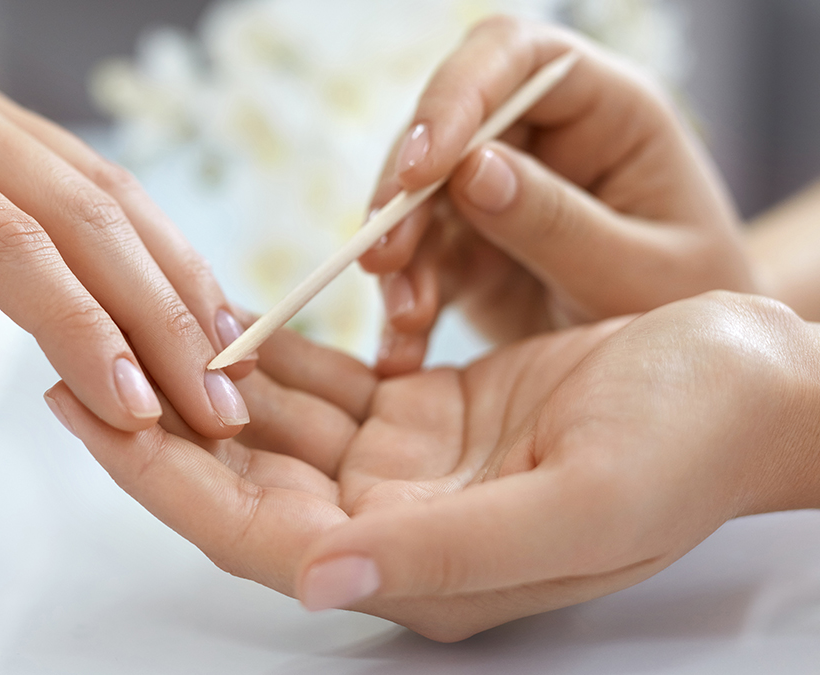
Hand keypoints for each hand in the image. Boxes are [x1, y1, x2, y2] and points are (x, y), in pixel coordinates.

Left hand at [45, 292, 819, 639]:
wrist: (750, 385)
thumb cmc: (687, 444)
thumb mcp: (582, 502)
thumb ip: (447, 551)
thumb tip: (318, 578)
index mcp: (419, 569)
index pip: (253, 532)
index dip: (160, 477)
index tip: (85, 414)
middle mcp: (396, 529)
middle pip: (243, 479)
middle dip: (158, 424)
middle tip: (75, 358)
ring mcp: (408, 470)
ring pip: (276, 427)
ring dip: (204, 380)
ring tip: (129, 325)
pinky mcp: (426, 414)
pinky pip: (325, 382)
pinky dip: (273, 349)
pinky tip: (224, 314)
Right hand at [359, 16, 754, 375]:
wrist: (679, 376)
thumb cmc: (686, 308)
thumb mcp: (638, 275)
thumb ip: (560, 224)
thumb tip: (471, 171)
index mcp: (607, 110)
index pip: (519, 59)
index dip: (459, 96)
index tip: (421, 170)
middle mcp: (543, 138)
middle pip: (447, 127)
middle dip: (405, 191)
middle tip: (383, 255)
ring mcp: (499, 190)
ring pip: (417, 197)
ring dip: (398, 256)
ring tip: (405, 319)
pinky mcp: (470, 246)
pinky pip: (417, 259)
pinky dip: (402, 301)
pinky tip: (402, 349)